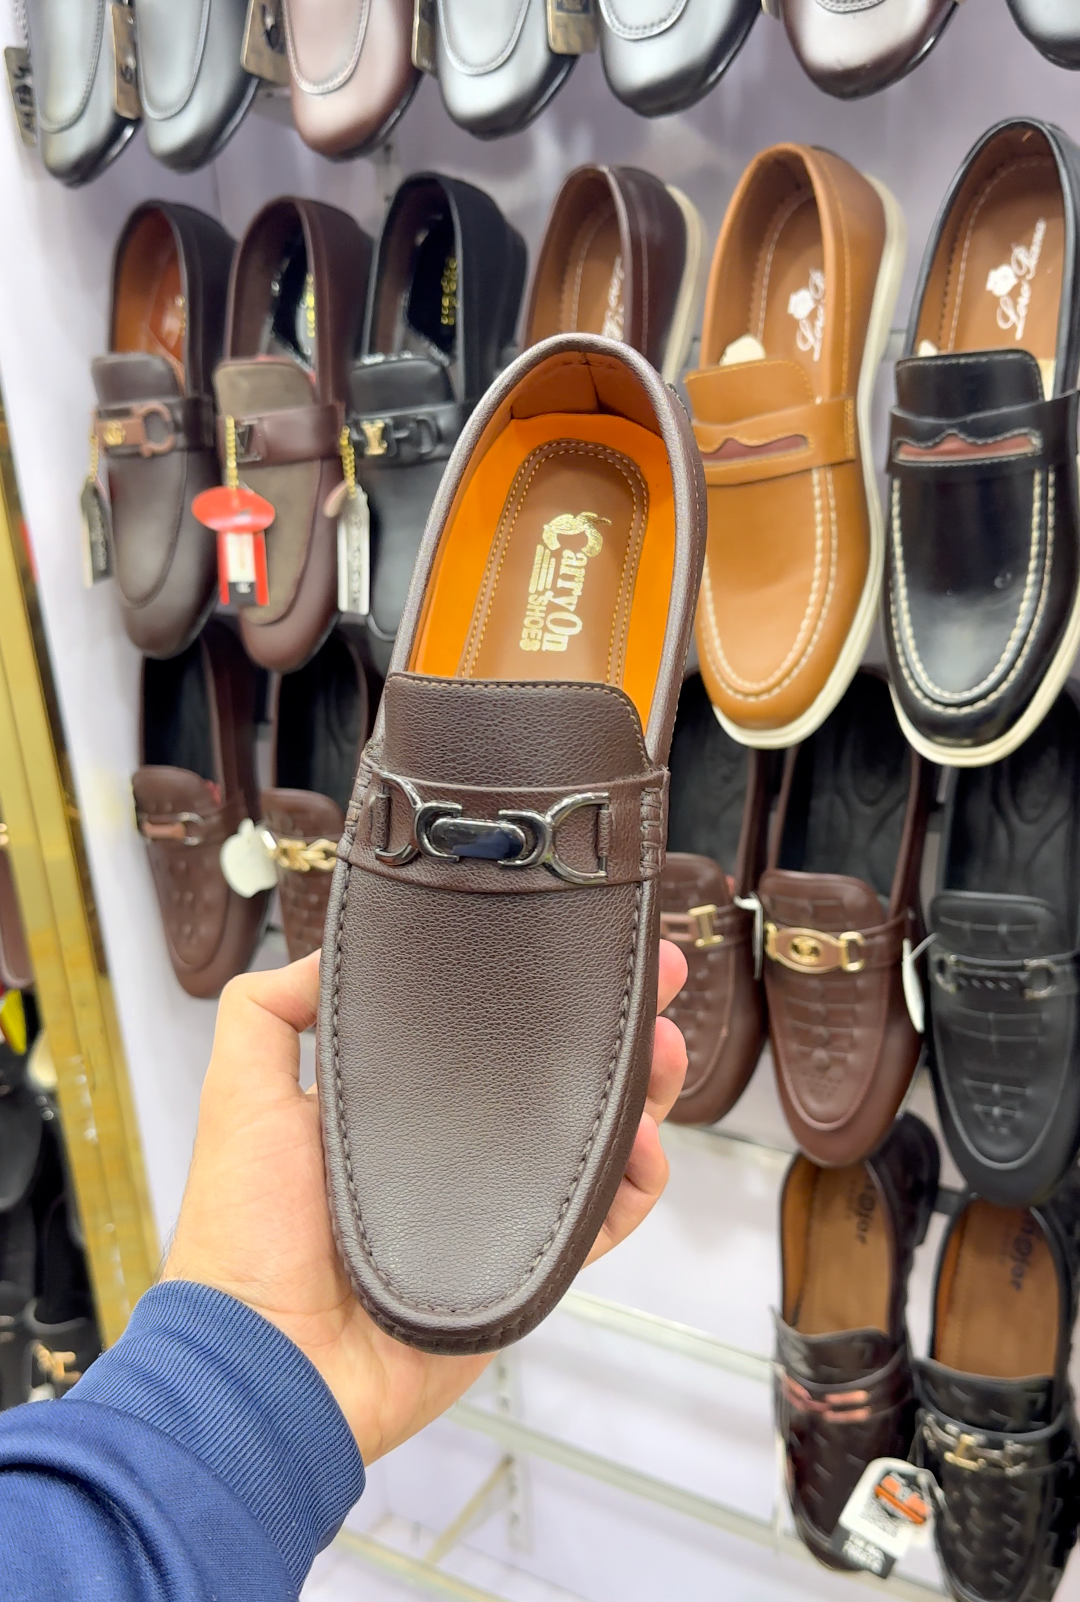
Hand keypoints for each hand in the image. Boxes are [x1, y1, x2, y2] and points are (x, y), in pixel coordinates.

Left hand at [162, 942, 687, 1463]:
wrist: (275, 1365)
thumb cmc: (246, 1235)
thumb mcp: (240, 1095)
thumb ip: (268, 1012)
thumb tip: (336, 946)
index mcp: (392, 1104)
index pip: (476, 1029)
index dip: (527, 986)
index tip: (568, 936)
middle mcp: (451, 1148)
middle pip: (549, 1074)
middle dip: (606, 1022)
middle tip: (649, 978)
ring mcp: (492, 1204)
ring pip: (588, 1136)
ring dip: (637, 1087)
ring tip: (660, 1045)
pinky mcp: (523, 1262)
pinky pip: (601, 1221)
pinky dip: (635, 1181)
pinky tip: (645, 1142)